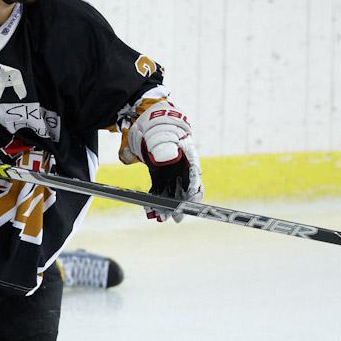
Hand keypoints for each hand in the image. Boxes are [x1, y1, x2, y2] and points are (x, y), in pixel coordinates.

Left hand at [120, 99, 203, 221]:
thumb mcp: (159, 134)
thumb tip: (166, 158)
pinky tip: (149, 210)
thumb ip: (163, 146)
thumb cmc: (156, 127)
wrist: (146, 123)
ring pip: (172, 193)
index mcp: (187, 155)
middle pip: (185, 188)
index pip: (194, 176)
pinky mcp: (159, 175)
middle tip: (174, 218)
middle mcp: (181, 166)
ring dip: (166, 206)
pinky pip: (159, 191)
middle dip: (179, 204)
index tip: (189, 203)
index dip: (193, 191)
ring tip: (159, 217)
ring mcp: (171, 171)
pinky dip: (155, 200)